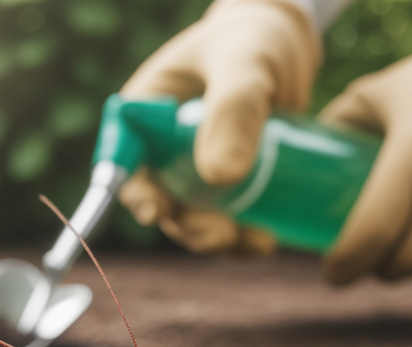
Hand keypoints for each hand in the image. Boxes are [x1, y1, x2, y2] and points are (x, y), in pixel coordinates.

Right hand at [118, 0, 320, 255]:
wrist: (288, 44)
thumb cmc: (257, 40)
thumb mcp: (246, 66)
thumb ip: (233, 111)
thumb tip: (221, 176)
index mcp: (144, 113)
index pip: (123, 161)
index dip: (135, 192)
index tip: (156, 211)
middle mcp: (162, 147)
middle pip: (160, 201)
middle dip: (188, 226)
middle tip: (224, 234)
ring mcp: (192, 168)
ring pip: (193, 218)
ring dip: (218, 240)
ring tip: (259, 241)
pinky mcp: (225, 184)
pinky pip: (225, 220)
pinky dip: (242, 238)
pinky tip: (268, 238)